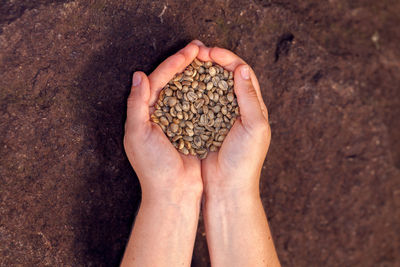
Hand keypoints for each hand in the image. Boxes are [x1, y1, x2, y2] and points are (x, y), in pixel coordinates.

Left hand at [123, 42, 202, 203]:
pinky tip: (214, 83)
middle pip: (172, 81)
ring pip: (186, 90)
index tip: (190, 51)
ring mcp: (176, 120)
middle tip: (200, 47)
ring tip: (209, 59)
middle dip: (186, 63)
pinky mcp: (190, 129)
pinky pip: (197, 106)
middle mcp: (159, 113)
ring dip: (196, 74)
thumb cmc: (153, 166)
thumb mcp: (138, 134)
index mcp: (144, 112)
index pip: (158, 79)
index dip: (174, 63)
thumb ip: (136, 104)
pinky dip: (204, 92)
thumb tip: (138, 74)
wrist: (173, 192)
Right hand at [196, 43, 270, 198]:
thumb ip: (249, 98)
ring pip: (209, 88)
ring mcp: (220, 116)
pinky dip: (190, 93)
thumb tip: (243, 69)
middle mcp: (237, 108)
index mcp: (253, 106)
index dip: (227, 59)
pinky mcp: (205, 125)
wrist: (228, 187)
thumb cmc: (245, 160)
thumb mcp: (254, 127)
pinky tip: (180, 86)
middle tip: (195, 53)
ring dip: (199, 75)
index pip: (242, 73)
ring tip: (186, 64)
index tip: (210, 52)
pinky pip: (197, 104)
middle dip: (211, 62)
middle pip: (224, 77)